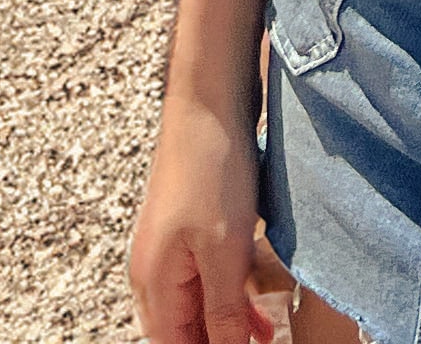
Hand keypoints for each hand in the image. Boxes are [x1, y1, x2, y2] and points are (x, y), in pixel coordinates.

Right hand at [129, 95, 293, 343]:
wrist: (209, 100)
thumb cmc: (210, 169)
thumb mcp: (224, 250)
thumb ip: (222, 313)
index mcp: (154, 285)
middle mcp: (155, 272)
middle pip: (184, 330)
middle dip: (218, 341)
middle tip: (259, 341)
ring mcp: (171, 249)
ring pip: (199, 307)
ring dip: (229, 325)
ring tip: (266, 335)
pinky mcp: (192, 230)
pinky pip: (208, 279)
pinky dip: (232, 298)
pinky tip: (260, 311)